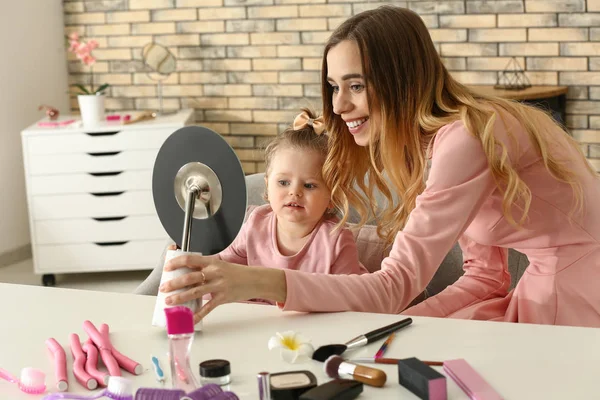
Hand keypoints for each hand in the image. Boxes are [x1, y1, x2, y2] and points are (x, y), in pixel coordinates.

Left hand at [159, 253, 286, 322]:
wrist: (255, 280)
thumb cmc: (236, 273)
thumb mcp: (220, 266)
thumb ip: (204, 269)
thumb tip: (186, 276)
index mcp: (212, 262)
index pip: (190, 259)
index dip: (176, 262)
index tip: (167, 268)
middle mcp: (214, 273)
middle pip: (190, 277)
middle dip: (174, 283)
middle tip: (163, 288)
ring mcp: (219, 286)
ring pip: (195, 292)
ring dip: (180, 297)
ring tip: (169, 302)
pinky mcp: (223, 298)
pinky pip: (207, 308)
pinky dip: (197, 315)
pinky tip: (189, 319)